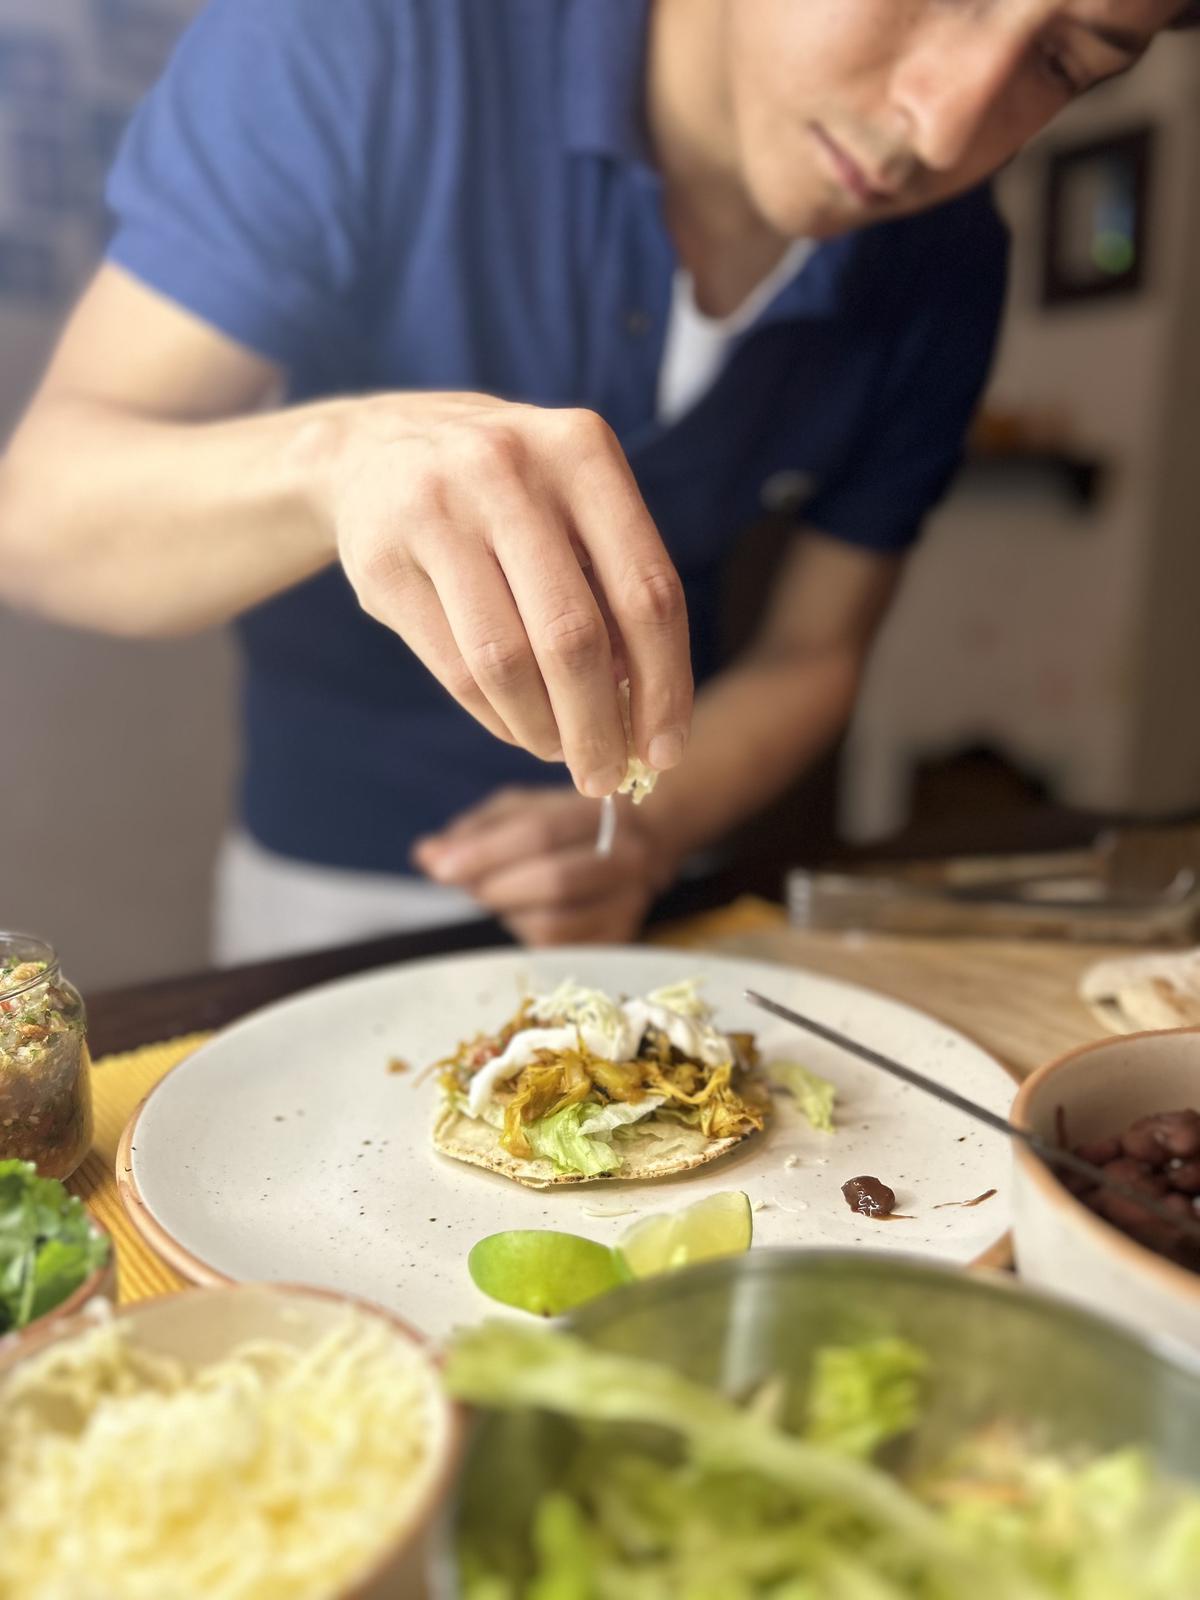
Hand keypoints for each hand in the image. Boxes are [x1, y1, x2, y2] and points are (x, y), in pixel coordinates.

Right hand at [316, 392, 691, 796]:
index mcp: (580, 450)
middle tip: (608, 775)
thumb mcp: (571, 506)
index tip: (666, 749)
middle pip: (574, 637)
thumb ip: (612, 588)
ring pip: (506, 662)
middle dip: (598, 727)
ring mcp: (435, 509)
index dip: (666, 684)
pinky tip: (517, 726)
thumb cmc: (508, 496)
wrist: (377, 449)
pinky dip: (495, 716)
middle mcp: (507, 468)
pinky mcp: (380, 559)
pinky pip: (454, 669)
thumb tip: (645, 711)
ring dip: (543, 729)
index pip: (647, 590)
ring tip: (561, 751)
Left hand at [411, 786, 679, 945]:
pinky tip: (521, 911)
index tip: (439, 867)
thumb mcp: (524, 808)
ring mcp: (629, 902)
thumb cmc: (569, 821)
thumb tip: (427, 855)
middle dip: (494, 885)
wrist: (644, 842)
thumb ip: (476, 830)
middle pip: (554, 880)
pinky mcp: (620, 938)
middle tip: (459, 881)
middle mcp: (627, 857)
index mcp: (603, 811)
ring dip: (508, 911)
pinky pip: (559, 946)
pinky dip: (525, 930)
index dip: (484, 854)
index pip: (540, 835)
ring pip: (554, 921)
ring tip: (495, 891)